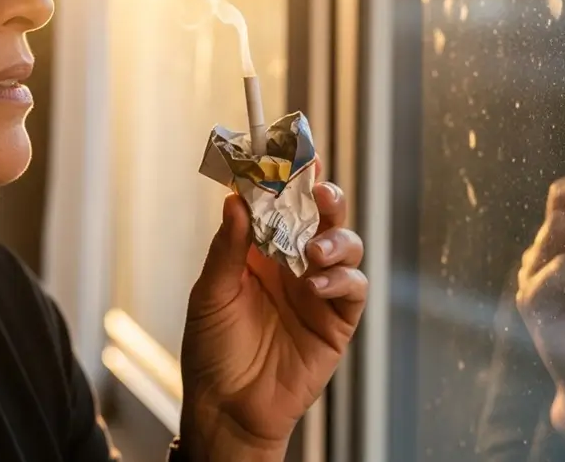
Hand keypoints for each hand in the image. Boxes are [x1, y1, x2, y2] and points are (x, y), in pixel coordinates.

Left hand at [179, 173, 366, 460]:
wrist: (229, 408)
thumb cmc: (213, 352)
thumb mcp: (210, 295)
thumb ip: (228, 249)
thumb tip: (236, 201)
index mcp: (261, 251)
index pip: (281, 205)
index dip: (289, 179)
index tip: (295, 155)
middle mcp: (294, 264)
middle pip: (321, 217)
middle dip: (325, 198)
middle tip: (319, 191)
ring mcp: (318, 290)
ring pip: (345, 244)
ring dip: (335, 238)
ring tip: (314, 252)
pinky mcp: (337, 320)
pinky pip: (353, 287)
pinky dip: (341, 279)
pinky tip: (317, 286)